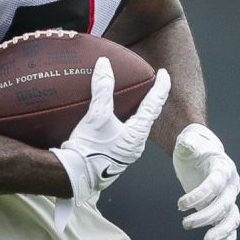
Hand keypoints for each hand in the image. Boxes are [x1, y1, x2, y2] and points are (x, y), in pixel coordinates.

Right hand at [51, 57, 170, 203]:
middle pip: (148, 117)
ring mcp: (126, 153)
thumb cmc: (89, 148)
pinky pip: (124, 135)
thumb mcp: (97, 115)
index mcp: (137, 133)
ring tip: (130, 101)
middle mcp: (136, 144)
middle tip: (149, 85)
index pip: (154, 104)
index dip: (161, 87)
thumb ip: (102, 88)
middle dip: (149, 101)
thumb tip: (104, 64)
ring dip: (135, 113)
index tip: (163, 74)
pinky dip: (122, 122)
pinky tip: (110, 121)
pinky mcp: (114, 157)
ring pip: (136, 127)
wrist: (75, 176)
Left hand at [173, 123, 239, 239]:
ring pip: (231, 218)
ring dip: (221, 231)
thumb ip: (188, 144)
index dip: (199, 195)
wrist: (200, 151)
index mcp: (223, 167)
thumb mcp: (188, 142)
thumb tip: (186, 145)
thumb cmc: (193, 147)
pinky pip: (231, 225)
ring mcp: (229, 197)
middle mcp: (231, 184)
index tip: (180, 204)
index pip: (214, 184)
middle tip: (186, 224)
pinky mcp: (224, 207)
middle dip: (206, 216)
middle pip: (223, 204)